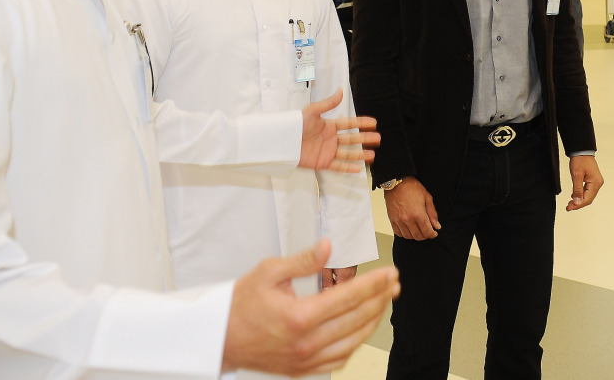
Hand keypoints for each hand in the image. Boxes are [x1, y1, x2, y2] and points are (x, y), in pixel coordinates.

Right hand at [223, 239, 399, 374]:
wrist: (219, 338)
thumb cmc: (240, 304)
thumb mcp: (268, 272)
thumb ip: (302, 260)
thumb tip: (327, 247)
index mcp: (299, 316)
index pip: (349, 297)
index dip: (374, 283)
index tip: (390, 272)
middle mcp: (306, 342)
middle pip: (357, 319)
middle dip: (381, 299)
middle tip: (394, 283)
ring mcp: (306, 359)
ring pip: (354, 341)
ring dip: (373, 320)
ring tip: (384, 302)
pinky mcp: (303, 370)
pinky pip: (340, 358)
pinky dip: (356, 342)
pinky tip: (362, 327)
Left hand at [299, 89, 379, 172]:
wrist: (282, 141)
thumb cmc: (295, 124)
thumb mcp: (312, 112)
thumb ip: (328, 103)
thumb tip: (340, 90)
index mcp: (328, 126)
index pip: (349, 124)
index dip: (361, 123)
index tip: (374, 123)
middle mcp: (330, 139)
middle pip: (351, 139)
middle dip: (365, 138)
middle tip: (378, 138)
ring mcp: (327, 151)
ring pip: (347, 153)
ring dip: (360, 154)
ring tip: (372, 155)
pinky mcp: (322, 162)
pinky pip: (338, 166)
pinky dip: (348, 168)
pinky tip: (358, 168)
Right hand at [384, 177, 440, 239]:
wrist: (397, 182)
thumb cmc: (412, 187)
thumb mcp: (427, 198)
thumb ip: (432, 214)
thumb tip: (437, 226)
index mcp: (418, 214)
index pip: (427, 232)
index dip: (432, 234)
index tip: (434, 233)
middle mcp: (408, 219)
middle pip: (418, 236)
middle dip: (425, 236)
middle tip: (427, 231)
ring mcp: (399, 220)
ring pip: (408, 236)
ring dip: (415, 235)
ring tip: (418, 230)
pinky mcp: (392, 219)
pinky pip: (398, 233)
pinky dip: (405, 234)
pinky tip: (409, 229)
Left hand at [566, 155, 602, 210]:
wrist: (582, 150)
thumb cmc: (580, 160)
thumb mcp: (576, 175)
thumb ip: (577, 190)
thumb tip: (577, 202)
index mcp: (596, 183)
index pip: (587, 199)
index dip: (578, 205)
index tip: (569, 208)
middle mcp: (598, 183)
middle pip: (588, 199)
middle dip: (578, 204)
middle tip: (568, 207)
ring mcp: (596, 182)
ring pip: (588, 196)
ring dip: (579, 200)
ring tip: (570, 204)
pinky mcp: (593, 180)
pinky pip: (587, 191)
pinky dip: (581, 195)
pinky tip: (574, 197)